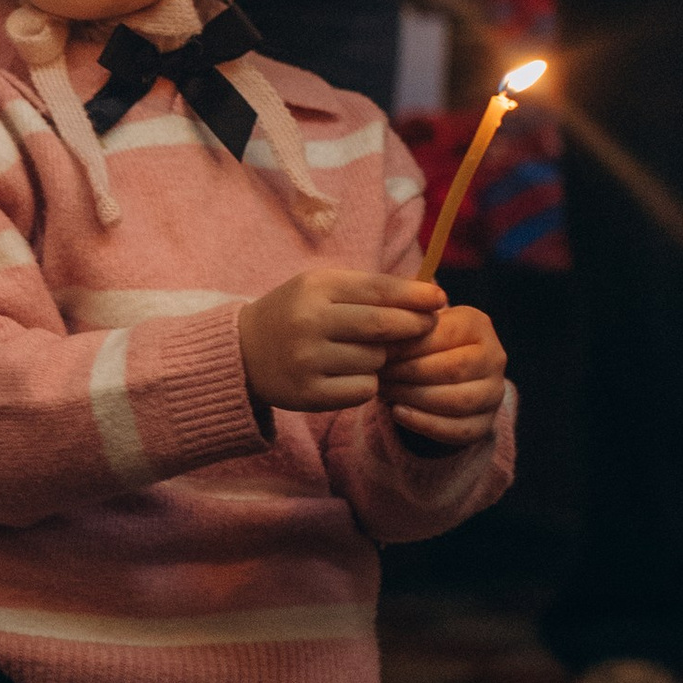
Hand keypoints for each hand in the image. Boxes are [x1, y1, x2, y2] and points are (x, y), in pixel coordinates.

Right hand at [239, 267, 442, 415]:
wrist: (242, 353)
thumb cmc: (295, 314)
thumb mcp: (322, 288)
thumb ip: (370, 289)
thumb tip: (429, 296)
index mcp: (314, 289)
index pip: (378, 290)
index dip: (415, 295)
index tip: (440, 299)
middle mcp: (309, 322)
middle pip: (382, 326)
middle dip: (412, 326)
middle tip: (426, 327)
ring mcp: (307, 360)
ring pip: (375, 360)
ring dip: (383, 358)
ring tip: (364, 352)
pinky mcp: (309, 394)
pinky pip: (363, 389)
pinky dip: (367, 383)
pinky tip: (349, 374)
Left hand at [378, 296, 508, 445]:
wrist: (440, 376)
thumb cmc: (423, 345)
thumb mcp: (418, 330)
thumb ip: (407, 331)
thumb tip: (382, 341)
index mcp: (478, 325)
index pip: (445, 334)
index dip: (409, 345)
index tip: (379, 351)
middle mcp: (494, 358)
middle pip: (453, 369)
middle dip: (410, 372)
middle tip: (379, 374)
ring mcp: (494, 393)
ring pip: (457, 401)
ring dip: (414, 398)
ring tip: (385, 391)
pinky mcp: (485, 423)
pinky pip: (457, 429)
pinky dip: (424, 423)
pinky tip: (398, 413)